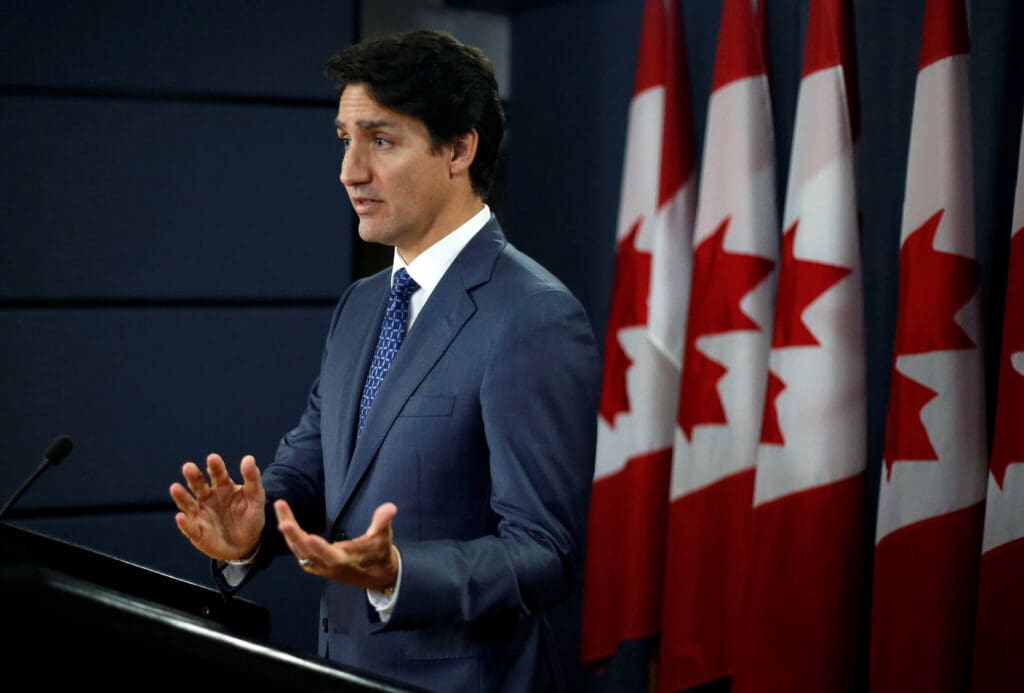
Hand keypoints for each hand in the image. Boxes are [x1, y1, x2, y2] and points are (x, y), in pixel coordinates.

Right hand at [169, 453, 265, 561]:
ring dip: (181, 496)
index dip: (215, 466)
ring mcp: (201, 514)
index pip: (218, 474)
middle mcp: (208, 497)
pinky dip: (185, 523)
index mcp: (223, 486)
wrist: (248, 543)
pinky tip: (180, 517)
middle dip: (194, 476)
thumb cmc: (250, 516)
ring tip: (175, 488)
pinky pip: (190, 528)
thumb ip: (252, 478)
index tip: (212, 458)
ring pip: (188, 504)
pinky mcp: (198, 533)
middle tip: (188, 467)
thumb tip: (249, 458)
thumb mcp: (256, 497)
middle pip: (199, 485)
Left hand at [275, 499, 398, 592]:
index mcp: (345, 562)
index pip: (331, 556)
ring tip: (281, 509)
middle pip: (306, 552)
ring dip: (289, 532)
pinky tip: (285, 522)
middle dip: (294, 535)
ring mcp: (320, 566)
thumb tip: (390, 507)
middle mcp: (328, 566)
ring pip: (299, 550)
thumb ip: (383, 522)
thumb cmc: (379, 556)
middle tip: (283, 520)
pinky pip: (299, 551)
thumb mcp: (384, 538)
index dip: (320, 548)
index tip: (309, 536)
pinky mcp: (316, 564)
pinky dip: (291, 538)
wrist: (376, 576)